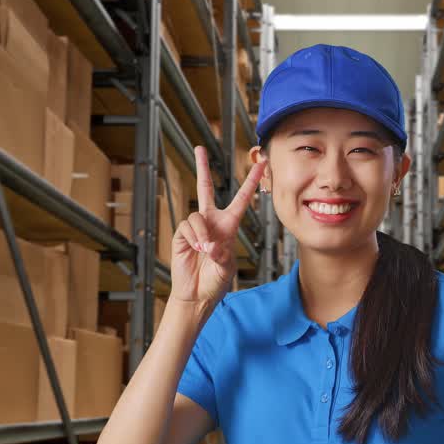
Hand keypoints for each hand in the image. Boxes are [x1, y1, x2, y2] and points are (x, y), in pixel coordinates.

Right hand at [169, 146, 263, 305]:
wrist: (197, 294)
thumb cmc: (216, 281)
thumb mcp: (227, 268)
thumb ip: (222, 254)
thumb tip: (210, 244)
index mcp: (228, 226)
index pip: (241, 199)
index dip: (251, 182)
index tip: (262, 164)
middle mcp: (211, 222)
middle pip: (205, 189)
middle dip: (202, 168)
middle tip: (199, 148)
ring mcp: (195, 227)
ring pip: (197, 216)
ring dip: (203, 234)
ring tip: (206, 251)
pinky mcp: (181, 235)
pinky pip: (187, 227)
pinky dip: (194, 239)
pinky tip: (196, 250)